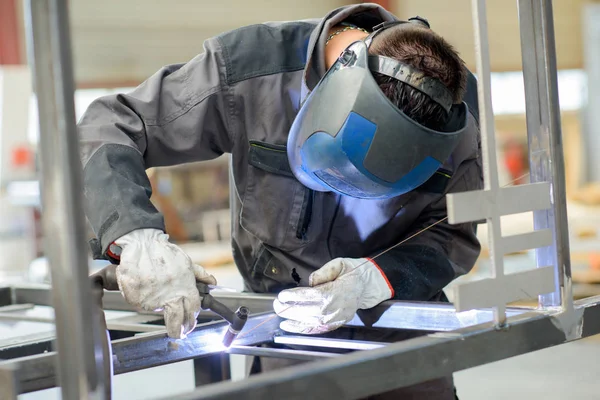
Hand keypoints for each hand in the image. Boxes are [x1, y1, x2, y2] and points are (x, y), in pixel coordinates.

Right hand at [114, 229, 216, 338]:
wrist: (143, 245)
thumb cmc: (165, 254)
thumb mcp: (186, 263)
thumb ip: (200, 275)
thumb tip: (212, 283)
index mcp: (185, 287)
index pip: (192, 310)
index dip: (191, 320)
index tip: (189, 325)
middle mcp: (170, 295)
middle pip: (176, 321)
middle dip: (178, 330)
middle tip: (178, 333)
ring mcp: (152, 299)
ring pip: (157, 311)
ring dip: (158, 306)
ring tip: (157, 291)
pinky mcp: (137, 299)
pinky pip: (141, 304)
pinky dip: (143, 299)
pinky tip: (145, 287)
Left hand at [273, 257, 392, 333]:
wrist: (368, 287)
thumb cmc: (353, 273)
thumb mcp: (340, 264)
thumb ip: (324, 272)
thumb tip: (310, 281)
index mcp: (335, 293)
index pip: (309, 296)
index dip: (294, 297)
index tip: (282, 295)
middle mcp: (333, 309)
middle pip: (306, 311)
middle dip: (288, 308)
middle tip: (276, 304)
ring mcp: (334, 319)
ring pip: (309, 322)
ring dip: (291, 319)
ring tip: (279, 314)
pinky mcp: (335, 325)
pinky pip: (316, 329)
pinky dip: (301, 329)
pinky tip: (289, 326)